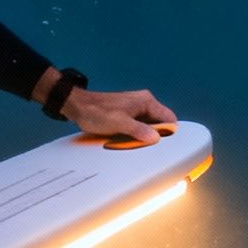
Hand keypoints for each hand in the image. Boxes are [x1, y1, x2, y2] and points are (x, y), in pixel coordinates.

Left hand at [59, 87, 177, 144]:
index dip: (169, 133)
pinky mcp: (129, 114)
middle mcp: (144, 103)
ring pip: (149, 127)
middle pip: (160, 124)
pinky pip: (139, 127)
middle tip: (145, 145)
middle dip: (155, 136)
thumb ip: (139, 130)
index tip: (164, 145)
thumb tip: (155, 138)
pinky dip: (136, 135)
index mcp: (146, 101)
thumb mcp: (120, 124)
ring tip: (134, 142)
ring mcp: (136, 109)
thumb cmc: (97, 112)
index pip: (169, 118)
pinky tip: (128, 140)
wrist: (78, 106)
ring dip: (144, 136)